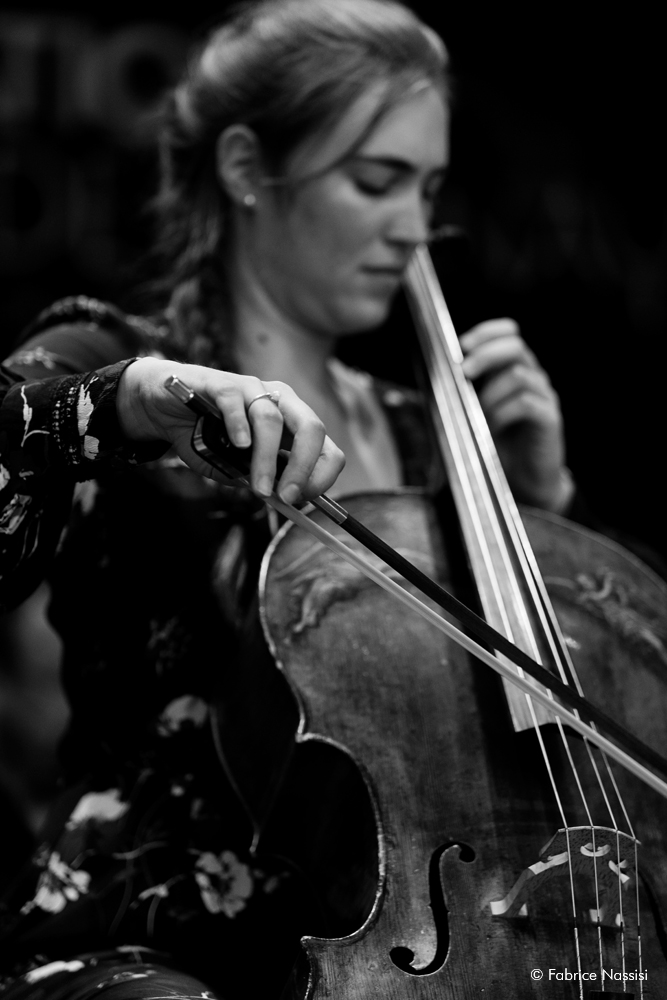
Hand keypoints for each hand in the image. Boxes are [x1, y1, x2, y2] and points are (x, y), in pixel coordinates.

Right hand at [116, 358, 344, 503]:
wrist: (162, 410)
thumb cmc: (204, 437)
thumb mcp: (235, 467)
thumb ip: (258, 479)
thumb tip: (283, 499)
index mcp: (291, 424)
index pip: (326, 447)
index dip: (321, 475)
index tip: (301, 500)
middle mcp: (279, 401)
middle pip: (311, 428)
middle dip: (303, 466)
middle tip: (287, 497)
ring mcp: (250, 388)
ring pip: (270, 419)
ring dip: (267, 459)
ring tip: (257, 487)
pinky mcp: (219, 382)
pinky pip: (234, 400)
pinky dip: (239, 425)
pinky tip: (239, 445)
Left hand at [460, 319, 572, 512]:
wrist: (524, 480)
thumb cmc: (499, 444)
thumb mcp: (478, 411)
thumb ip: (468, 390)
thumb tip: (442, 372)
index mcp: (516, 368)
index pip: (510, 333)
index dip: (488, 333)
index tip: (462, 344)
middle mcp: (534, 377)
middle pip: (516, 346)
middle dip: (486, 355)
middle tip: (464, 372)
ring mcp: (545, 396)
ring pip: (518, 376)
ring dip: (491, 395)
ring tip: (480, 417)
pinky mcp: (550, 418)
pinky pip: (527, 403)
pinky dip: (504, 413)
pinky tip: (494, 428)